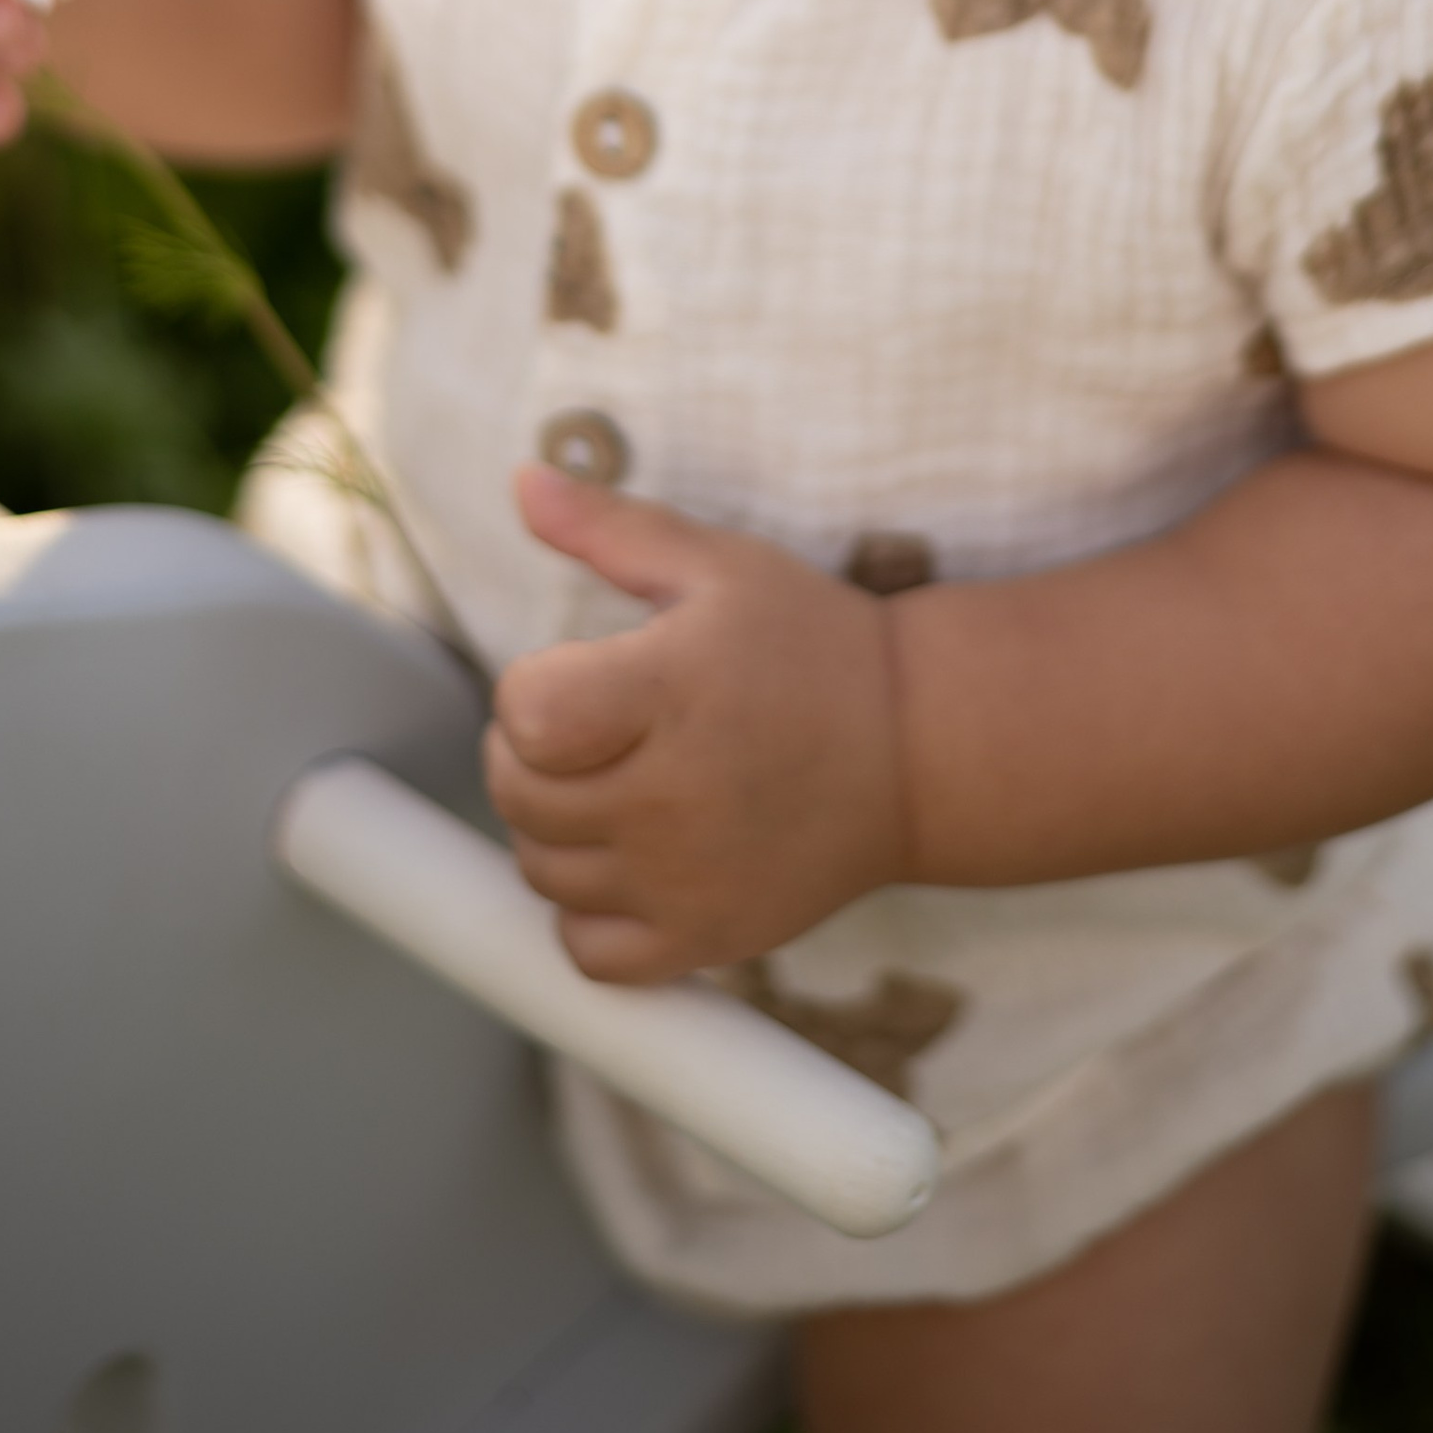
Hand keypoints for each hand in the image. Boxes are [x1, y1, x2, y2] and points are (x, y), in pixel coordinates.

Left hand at [485, 465, 911, 985]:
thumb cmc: (809, 645)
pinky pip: (586, 952)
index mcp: (670, 691)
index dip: (529, 689)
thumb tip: (521, 481)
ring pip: (541, 870)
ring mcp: (687, 879)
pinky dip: (586, 912)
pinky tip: (627, 857)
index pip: (525, 716)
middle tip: (589, 726)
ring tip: (614, 781)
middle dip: (531, 753)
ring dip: (554, 827)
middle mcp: (672, 796)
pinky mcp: (704, 939)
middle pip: (519, 795)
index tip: (578, 673)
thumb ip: (608, 526)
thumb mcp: (715, 564)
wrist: (914, 749)